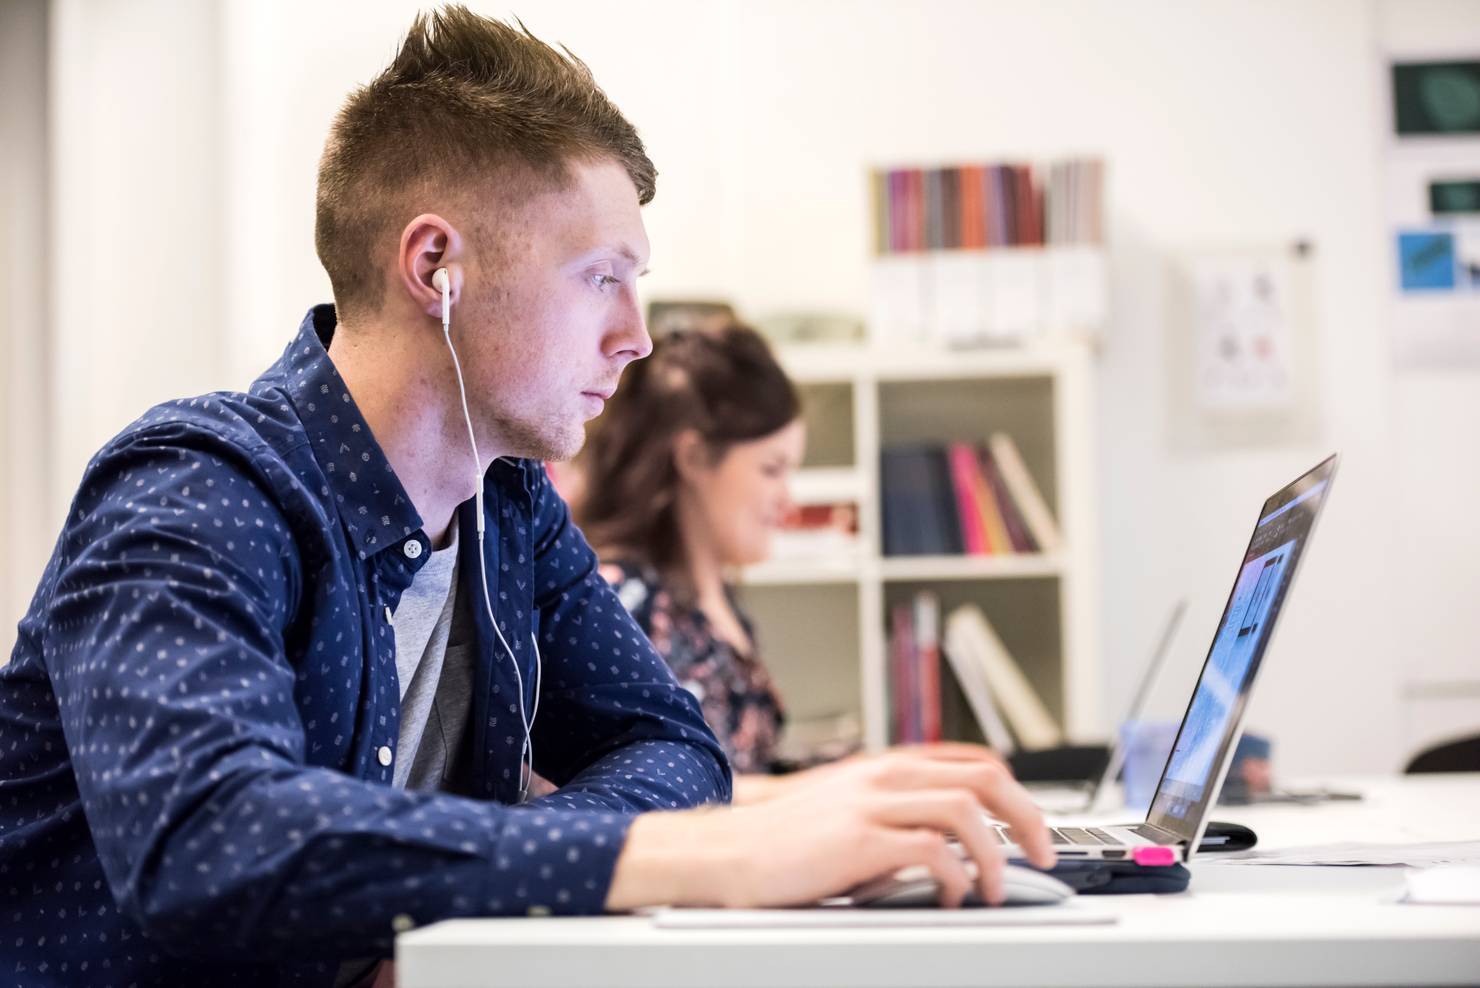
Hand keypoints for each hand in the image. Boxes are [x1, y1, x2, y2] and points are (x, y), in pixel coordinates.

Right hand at [606, 752, 1054, 910]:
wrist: (726, 851)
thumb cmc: (782, 841)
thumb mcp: (845, 811)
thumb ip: (892, 813)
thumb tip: (944, 841)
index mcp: (885, 766)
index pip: (971, 760)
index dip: (1014, 793)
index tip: (1030, 828)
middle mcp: (884, 774)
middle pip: (982, 777)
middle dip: (1025, 818)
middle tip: (1040, 856)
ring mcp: (871, 802)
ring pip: (965, 810)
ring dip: (993, 853)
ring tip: (993, 888)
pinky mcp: (858, 838)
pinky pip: (931, 850)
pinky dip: (953, 876)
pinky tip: (950, 896)